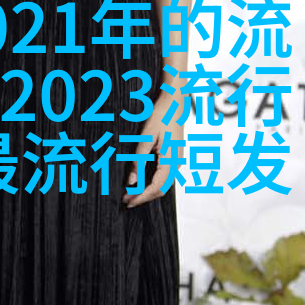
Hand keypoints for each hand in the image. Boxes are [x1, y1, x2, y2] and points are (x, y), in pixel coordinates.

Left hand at [123, 93, 183, 207]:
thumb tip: (131, 182)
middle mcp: (178, 164)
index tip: (127, 201)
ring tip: (131, 193)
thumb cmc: (161, 116)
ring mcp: (179, 161)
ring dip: (148, 191)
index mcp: (171, 160)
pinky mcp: (176, 158)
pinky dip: (153, 184)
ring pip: (164, 185)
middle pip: (162, 190)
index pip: (156, 188)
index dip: (141, 197)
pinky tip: (142, 182)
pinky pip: (166, 177)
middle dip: (143, 197)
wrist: (176, 104)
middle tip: (125, 200)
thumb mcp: (145, 137)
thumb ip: (138, 160)